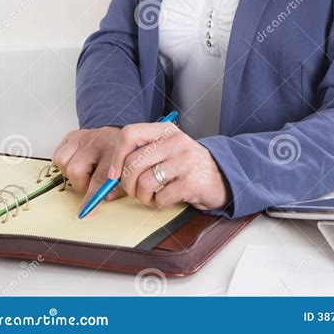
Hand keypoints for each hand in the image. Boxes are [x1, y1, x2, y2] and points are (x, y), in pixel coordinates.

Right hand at [52, 127, 126, 213]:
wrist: (122, 137)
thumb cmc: (121, 158)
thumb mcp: (126, 173)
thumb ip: (118, 188)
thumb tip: (106, 197)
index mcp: (115, 152)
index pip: (100, 178)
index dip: (92, 196)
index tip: (86, 210)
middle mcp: (98, 142)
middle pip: (76, 171)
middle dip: (80, 185)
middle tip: (90, 183)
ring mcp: (83, 137)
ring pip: (64, 163)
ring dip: (71, 174)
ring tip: (84, 172)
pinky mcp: (72, 135)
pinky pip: (58, 156)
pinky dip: (64, 164)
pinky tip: (77, 163)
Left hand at [108, 122, 231, 211]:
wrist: (222, 176)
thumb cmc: (186, 166)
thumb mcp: (167, 149)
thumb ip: (142, 153)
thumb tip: (111, 173)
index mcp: (165, 130)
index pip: (130, 134)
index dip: (117, 156)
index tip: (114, 174)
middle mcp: (175, 141)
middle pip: (133, 163)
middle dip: (127, 184)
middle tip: (135, 191)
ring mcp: (185, 160)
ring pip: (144, 182)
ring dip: (143, 197)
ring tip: (153, 196)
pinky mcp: (191, 182)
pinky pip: (160, 198)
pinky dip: (159, 204)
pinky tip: (169, 198)